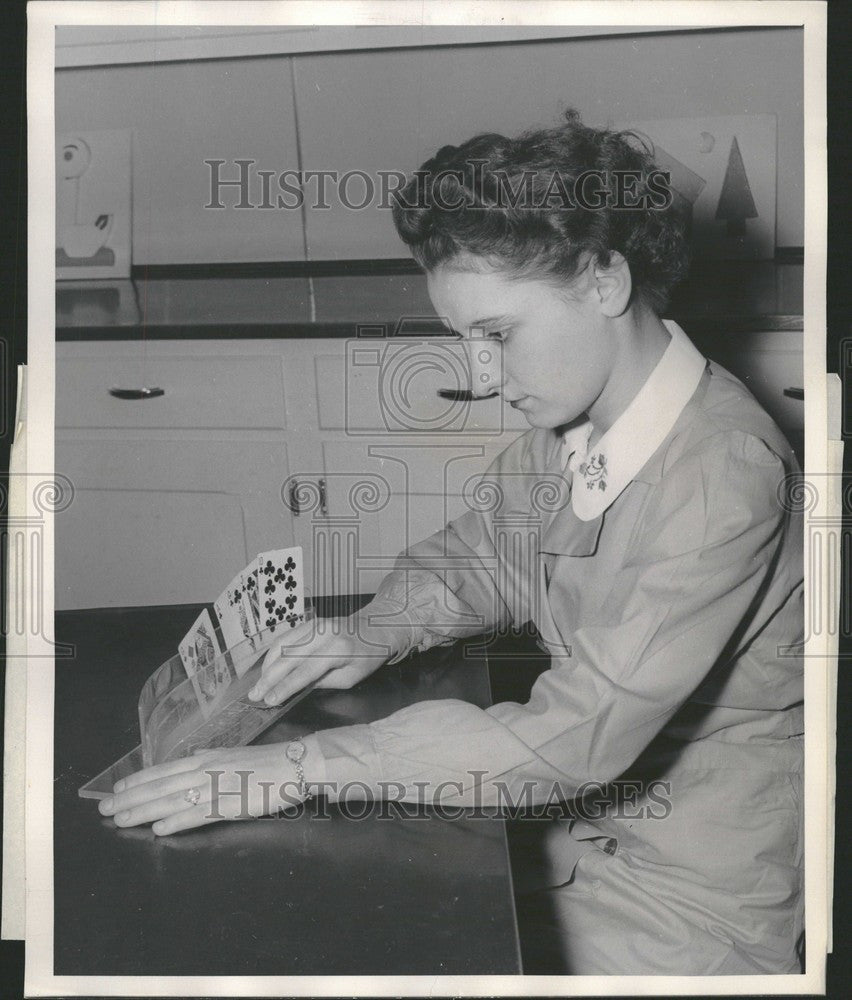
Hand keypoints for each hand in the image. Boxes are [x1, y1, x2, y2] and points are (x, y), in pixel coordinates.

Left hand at [98, 744, 302, 835]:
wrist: (296, 764)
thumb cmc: (267, 762)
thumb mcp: (233, 755)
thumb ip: (210, 760)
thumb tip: (191, 758)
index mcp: (206, 759)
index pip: (164, 770)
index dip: (138, 780)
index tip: (116, 788)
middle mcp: (206, 771)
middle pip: (161, 786)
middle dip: (130, 798)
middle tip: (104, 809)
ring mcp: (217, 788)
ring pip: (172, 800)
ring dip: (143, 811)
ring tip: (120, 820)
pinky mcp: (231, 805)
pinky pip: (198, 815)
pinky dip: (177, 822)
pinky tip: (159, 829)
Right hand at [249, 611, 399, 706]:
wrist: (376, 628)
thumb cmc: (367, 657)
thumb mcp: (351, 678)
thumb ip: (323, 682)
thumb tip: (295, 688)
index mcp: (338, 651)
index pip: (305, 672)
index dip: (285, 687)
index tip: (269, 700)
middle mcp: (323, 634)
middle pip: (288, 658)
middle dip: (269, 678)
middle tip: (254, 695)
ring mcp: (315, 625)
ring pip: (282, 645)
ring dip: (266, 666)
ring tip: (258, 684)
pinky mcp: (309, 622)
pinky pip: (285, 637)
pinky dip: (273, 653)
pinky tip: (267, 667)